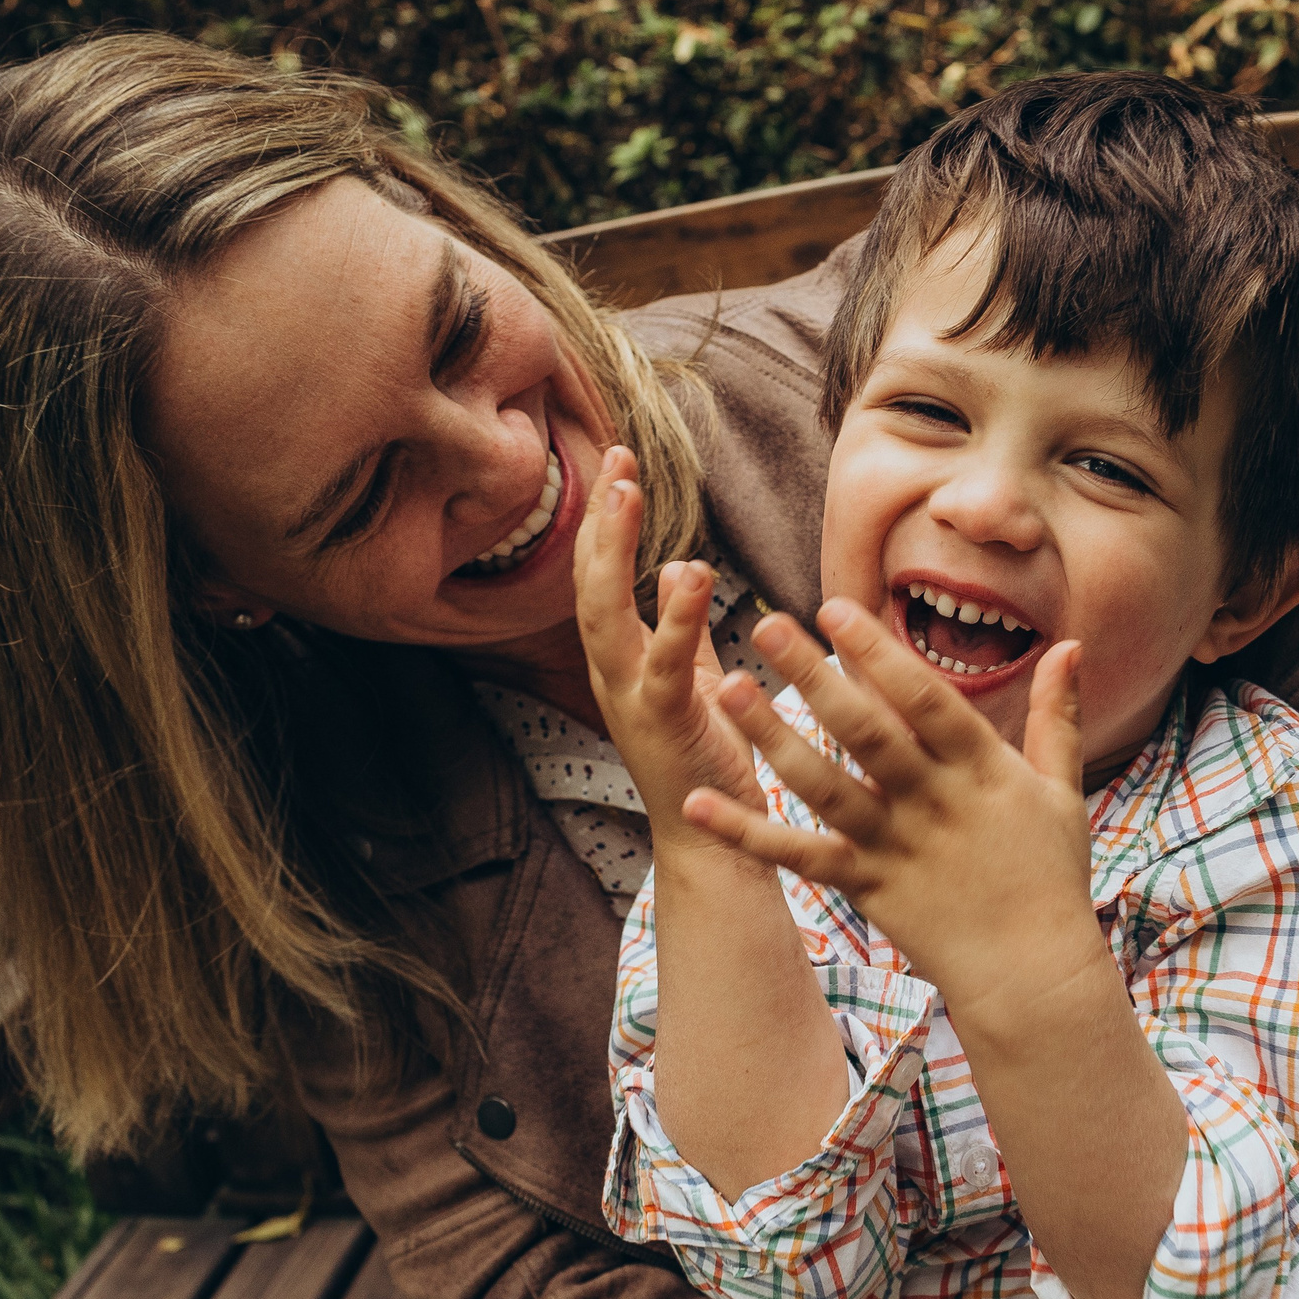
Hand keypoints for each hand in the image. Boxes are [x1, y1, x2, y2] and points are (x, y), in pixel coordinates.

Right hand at [572, 447, 757, 837]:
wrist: (710, 840)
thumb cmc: (704, 758)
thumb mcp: (692, 679)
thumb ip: (682, 627)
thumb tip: (676, 568)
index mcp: (620, 660)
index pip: (599, 577)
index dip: (604, 521)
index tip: (618, 465)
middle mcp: (613, 674)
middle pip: (588, 583)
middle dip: (599, 520)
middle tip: (615, 459)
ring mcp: (631, 699)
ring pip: (605, 615)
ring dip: (613, 551)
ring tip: (627, 493)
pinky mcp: (664, 723)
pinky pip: (664, 663)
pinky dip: (676, 617)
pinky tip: (694, 572)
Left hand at [680, 599, 1095, 1003]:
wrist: (1033, 974)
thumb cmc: (1051, 879)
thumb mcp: (1063, 792)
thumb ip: (1057, 716)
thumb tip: (1070, 647)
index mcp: (981, 769)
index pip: (925, 699)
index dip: (879, 653)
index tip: (835, 608)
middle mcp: (933, 802)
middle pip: (865, 731)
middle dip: (814, 675)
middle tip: (764, 625)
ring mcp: (895, 846)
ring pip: (824, 786)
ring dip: (773, 737)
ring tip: (727, 690)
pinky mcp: (866, 888)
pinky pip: (799, 856)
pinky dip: (749, 833)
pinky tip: (699, 803)